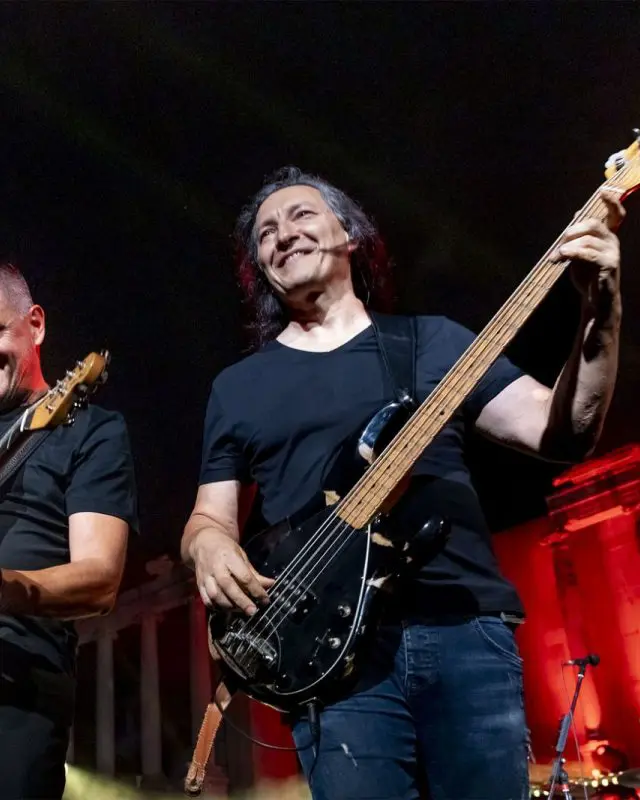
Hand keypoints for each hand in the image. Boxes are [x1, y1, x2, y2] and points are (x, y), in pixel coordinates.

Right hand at [191, 529, 273, 615]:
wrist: (204, 543)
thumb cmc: (226, 550)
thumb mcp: (242, 556)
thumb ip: (255, 573)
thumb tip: (271, 585)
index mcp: (229, 557)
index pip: (244, 576)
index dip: (256, 589)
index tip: (265, 599)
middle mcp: (216, 567)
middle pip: (228, 587)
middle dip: (242, 601)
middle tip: (253, 611)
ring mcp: (206, 576)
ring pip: (215, 595)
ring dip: (229, 606)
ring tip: (241, 611)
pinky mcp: (199, 584)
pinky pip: (206, 600)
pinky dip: (216, 608)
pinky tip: (227, 609)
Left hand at [554, 189, 624, 307]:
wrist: (596, 300)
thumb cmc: (588, 276)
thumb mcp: (581, 253)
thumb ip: (580, 235)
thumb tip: (576, 214)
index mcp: (607, 236)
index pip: (616, 214)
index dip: (611, 202)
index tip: (602, 192)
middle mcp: (613, 241)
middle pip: (592, 224)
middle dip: (570, 232)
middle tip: (558, 247)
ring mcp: (612, 252)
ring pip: (587, 239)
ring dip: (567, 247)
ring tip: (556, 258)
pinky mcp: (609, 264)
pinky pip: (588, 253)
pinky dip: (572, 253)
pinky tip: (562, 256)